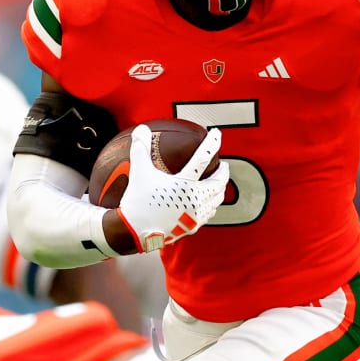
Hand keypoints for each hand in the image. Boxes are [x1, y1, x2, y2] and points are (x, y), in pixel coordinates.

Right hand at [115, 123, 227, 252]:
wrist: (135, 231)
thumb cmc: (137, 200)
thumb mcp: (138, 172)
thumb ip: (141, 148)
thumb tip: (141, 129)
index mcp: (183, 184)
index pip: (203, 158)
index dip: (212, 143)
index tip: (217, 133)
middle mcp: (194, 199)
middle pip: (219, 182)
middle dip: (224, 171)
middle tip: (224, 165)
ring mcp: (195, 214)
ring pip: (217, 199)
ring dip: (220, 189)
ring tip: (219, 183)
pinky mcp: (192, 226)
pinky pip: (208, 214)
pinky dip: (212, 205)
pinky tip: (208, 203)